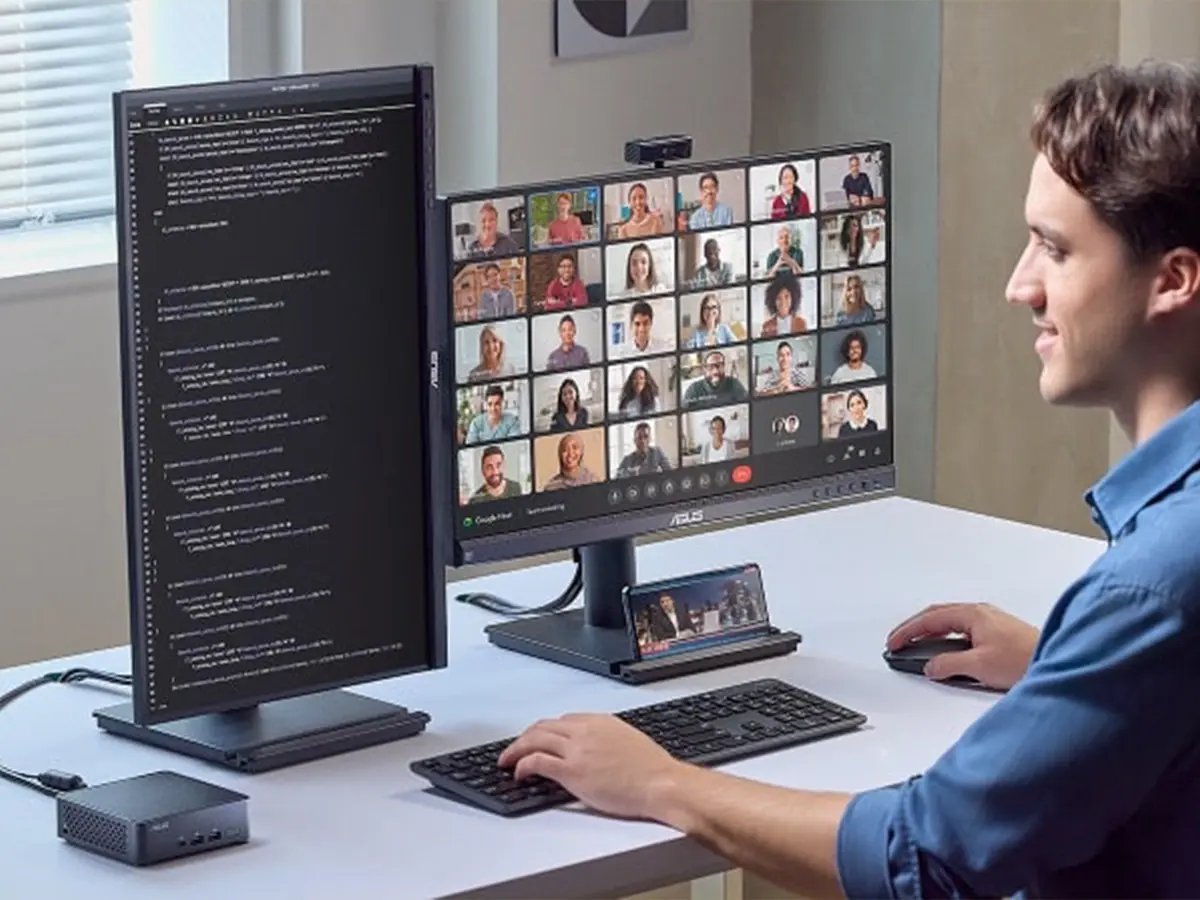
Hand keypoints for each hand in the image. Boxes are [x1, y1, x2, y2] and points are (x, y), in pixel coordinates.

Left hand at [497, 713, 685, 819]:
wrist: (661, 783)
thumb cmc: (653, 770)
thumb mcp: (628, 742)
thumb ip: (607, 741)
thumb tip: (598, 751)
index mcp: (600, 721)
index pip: (563, 720)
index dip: (546, 730)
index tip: (540, 739)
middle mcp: (585, 731)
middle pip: (544, 726)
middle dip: (525, 736)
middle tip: (516, 748)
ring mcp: (577, 750)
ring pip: (535, 740)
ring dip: (516, 749)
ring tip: (507, 760)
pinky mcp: (572, 771)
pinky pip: (537, 761)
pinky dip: (522, 765)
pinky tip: (519, 773)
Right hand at [886, 602, 1039, 689]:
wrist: (1056, 662)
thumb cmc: (1025, 658)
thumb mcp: (979, 665)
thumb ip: (949, 665)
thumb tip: (931, 666)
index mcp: (973, 614)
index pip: (930, 619)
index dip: (908, 631)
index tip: (893, 642)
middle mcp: (981, 614)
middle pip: (938, 616)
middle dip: (915, 628)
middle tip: (898, 641)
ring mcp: (990, 622)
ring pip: (950, 623)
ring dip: (931, 633)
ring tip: (916, 646)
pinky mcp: (997, 635)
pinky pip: (962, 631)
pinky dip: (946, 639)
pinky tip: (946, 652)